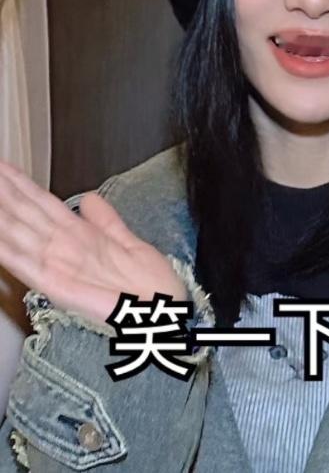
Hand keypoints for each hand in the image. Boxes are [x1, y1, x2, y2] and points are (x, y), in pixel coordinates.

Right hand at [0, 160, 186, 325]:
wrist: (163, 313)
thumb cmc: (149, 284)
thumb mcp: (129, 242)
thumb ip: (106, 221)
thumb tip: (89, 199)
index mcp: (79, 235)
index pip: (41, 202)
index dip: (20, 184)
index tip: (1, 166)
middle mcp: (63, 247)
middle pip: (24, 212)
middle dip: (2, 191)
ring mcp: (57, 265)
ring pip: (18, 232)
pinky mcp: (57, 286)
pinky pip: (27, 264)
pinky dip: (7, 250)